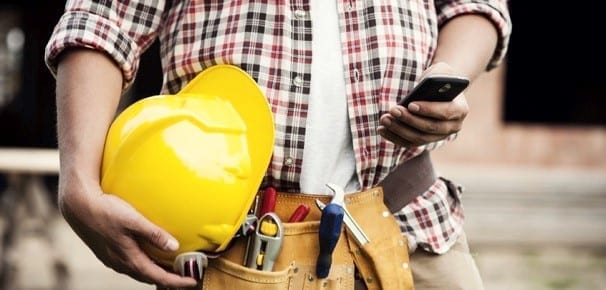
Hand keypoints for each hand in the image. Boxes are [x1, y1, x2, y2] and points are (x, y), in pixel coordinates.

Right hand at [58, 179, 197, 287]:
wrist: (77, 205)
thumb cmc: (106, 210)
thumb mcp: (133, 220)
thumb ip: (154, 233)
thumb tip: (174, 246)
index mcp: (128, 258)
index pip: (157, 276)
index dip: (176, 281)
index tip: (192, 282)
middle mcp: (120, 263)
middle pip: (148, 277)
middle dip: (166, 279)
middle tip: (184, 277)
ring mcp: (112, 258)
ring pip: (138, 271)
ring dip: (154, 272)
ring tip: (169, 268)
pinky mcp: (107, 251)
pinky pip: (129, 263)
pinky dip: (143, 263)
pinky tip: (148, 254)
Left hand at [377, 63, 468, 146]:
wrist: (439, 91)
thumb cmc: (439, 78)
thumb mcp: (442, 70)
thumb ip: (438, 74)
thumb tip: (423, 86)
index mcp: (460, 109)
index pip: (445, 113)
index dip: (428, 110)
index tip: (411, 104)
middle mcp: (452, 127)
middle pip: (430, 128)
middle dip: (409, 119)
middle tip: (393, 110)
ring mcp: (438, 137)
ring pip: (418, 138)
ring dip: (399, 129)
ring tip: (384, 119)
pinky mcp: (424, 141)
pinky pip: (408, 142)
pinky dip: (394, 137)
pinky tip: (381, 129)